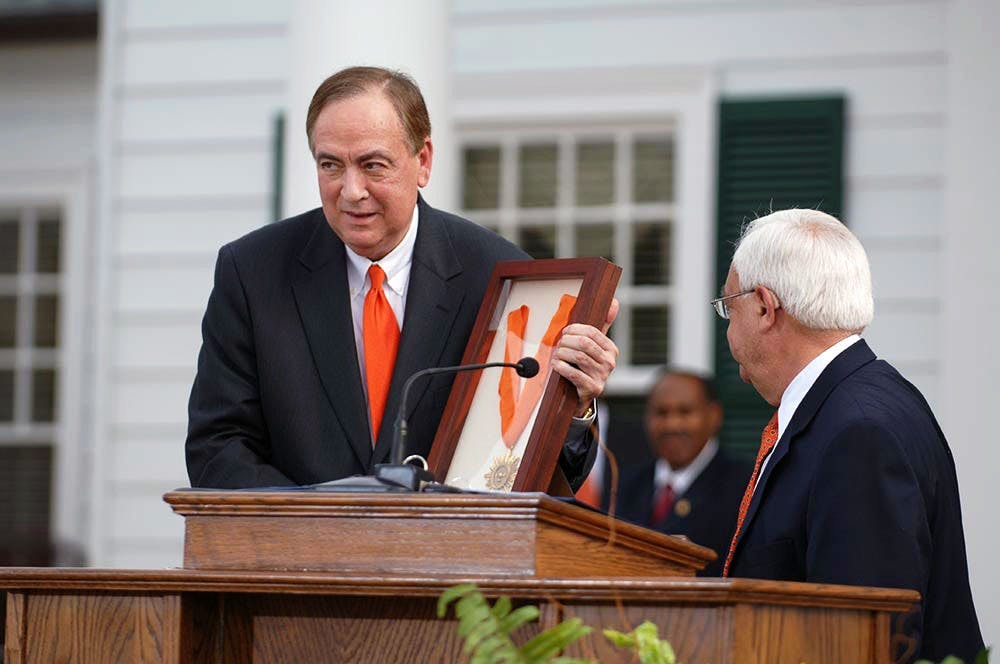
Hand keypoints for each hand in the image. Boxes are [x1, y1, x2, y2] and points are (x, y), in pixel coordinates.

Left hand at [553, 298, 618, 415]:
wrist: (583, 396)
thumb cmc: (586, 367)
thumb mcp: (595, 346)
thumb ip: (603, 325)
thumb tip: (615, 302)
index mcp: (611, 350)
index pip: (592, 331)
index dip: (574, 329)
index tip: (565, 332)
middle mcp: (610, 363)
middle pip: (584, 343)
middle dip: (567, 341)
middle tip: (559, 344)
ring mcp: (602, 377)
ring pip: (578, 357)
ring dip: (562, 353)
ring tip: (557, 355)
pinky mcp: (592, 389)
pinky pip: (574, 374)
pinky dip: (561, 367)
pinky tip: (556, 365)